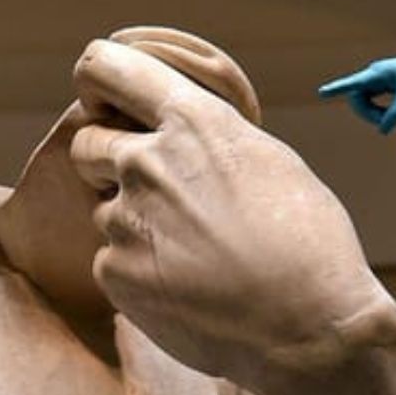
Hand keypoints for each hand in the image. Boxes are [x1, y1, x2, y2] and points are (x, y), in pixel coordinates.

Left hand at [69, 40, 395, 388]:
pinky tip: (187, 288)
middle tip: (157, 192)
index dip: (98, 79)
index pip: (104, 67)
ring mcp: (124, 220)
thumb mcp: (268, 159)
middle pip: (87, 143)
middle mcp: (145, 162)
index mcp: (189, 121)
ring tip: (193, 253)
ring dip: (134, 224)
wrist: (308, 327)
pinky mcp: (114, 273)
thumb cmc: (307, 241)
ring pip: (105, 209)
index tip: (103, 95)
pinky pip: (111, 260)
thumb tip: (178, 130)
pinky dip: (139, 271)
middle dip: (107, 160)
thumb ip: (209, 137)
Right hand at [317, 39, 395, 132]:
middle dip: (367, 113)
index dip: (337, 89)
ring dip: (373, 113)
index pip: (353, 84)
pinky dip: (379, 111)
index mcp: (378, 73)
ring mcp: (379, 80)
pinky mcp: (386, 85)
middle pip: (357, 98)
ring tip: (390, 118)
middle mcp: (375, 76)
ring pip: (364, 101)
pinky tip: (389, 115)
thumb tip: (382, 131)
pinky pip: (373, 101)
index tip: (321, 93)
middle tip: (385, 122)